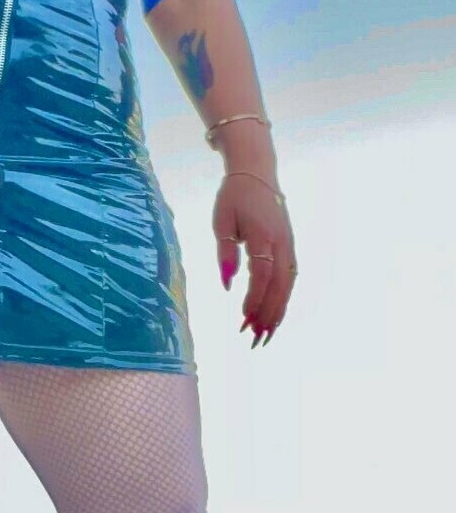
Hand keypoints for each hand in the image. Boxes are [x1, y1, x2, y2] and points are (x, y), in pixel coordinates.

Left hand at [213, 172, 297, 346]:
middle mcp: (282, 244)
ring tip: (266, 334)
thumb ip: (225, 253)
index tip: (243, 319)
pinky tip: (274, 314)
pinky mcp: (290, 246)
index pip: (262, 275)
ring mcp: (289, 245)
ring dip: (277, 311)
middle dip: (268, 314)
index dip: (254, 299)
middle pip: (279, 286)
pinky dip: (283, 298)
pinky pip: (290, 277)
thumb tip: (227, 285)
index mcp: (264, 236)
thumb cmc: (234, 196)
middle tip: (255, 338)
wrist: (257, 173)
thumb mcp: (222, 222)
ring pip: (288, 285)